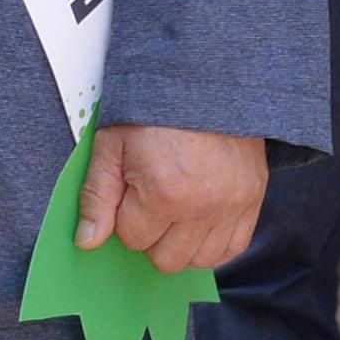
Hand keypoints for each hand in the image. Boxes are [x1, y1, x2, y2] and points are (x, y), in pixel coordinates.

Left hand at [76, 121, 262, 275]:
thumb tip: (87, 241)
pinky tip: (200, 219)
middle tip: (152, 199)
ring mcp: (232, 207)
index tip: (133, 186)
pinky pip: (232, 249)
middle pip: (165, 258)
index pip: (132, 238)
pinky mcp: (252, 201)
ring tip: (176, 208)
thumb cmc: (155, 110)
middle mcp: (202, 206)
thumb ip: (97, 196)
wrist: (205, 80)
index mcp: (164, 192)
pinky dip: (213, 242)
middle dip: (151, 235)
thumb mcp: (112, 144)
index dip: (125, 214)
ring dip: (181, 243)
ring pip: (198, 260)